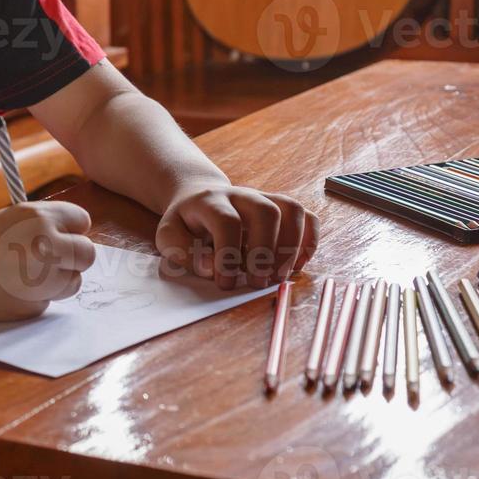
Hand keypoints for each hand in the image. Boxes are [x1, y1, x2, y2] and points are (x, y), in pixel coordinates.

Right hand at [0, 201, 95, 321]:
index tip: (55, 235)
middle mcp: (46, 247)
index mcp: (38, 217)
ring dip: (55, 282)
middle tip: (44, 260)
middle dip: (71, 259)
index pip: (82, 222)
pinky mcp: (27, 310)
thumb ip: (37, 231)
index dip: (69, 230)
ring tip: (17, 275)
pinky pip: (45, 304)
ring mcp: (40, 281)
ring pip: (72, 283)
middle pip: (87, 255)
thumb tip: (69, 247)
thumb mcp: (3, 223)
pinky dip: (30, 300)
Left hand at [156, 184, 318, 289]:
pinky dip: (309, 242)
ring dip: (291, 247)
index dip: (228, 255)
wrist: (199, 198)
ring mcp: (265, 198)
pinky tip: (296, 265)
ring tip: (278, 276)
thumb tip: (210, 267)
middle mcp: (242, 195)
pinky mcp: (282, 208)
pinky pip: (307, 217)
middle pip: (266, 212)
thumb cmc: (186, 225)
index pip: (227, 222)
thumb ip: (182, 252)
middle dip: (265, 252)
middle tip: (256, 282)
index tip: (225, 283)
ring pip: (292, 210)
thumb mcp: (169, 236)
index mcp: (211, 201)